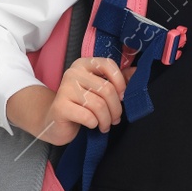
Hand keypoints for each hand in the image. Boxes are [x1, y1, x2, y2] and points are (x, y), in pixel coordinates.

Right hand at [5, 57, 135, 144]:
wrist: (54, 122)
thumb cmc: (80, 105)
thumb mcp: (99, 90)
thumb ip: (117, 80)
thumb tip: (137, 72)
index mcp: (83, 64)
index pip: (108, 65)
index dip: (121, 82)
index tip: (122, 97)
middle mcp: (72, 73)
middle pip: (106, 89)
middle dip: (116, 108)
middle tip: (115, 119)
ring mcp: (64, 89)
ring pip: (98, 105)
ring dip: (106, 119)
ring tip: (105, 125)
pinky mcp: (60, 106)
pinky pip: (87, 116)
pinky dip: (94, 124)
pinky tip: (92, 125)